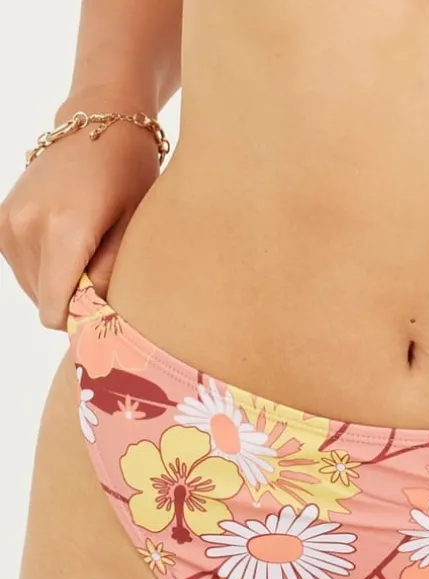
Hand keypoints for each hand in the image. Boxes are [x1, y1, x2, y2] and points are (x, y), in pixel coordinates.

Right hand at [0, 90, 161, 329]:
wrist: (99, 123)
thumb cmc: (130, 177)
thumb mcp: (133, 230)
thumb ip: (110, 277)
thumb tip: (93, 317)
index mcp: (62, 232)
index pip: (57, 308)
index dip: (82, 322)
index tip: (106, 317)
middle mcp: (25, 228)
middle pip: (45, 303)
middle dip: (74, 303)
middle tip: (106, 282)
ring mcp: (7, 223)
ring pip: (33, 289)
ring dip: (60, 287)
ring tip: (90, 258)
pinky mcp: (1, 221)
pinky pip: (23, 269)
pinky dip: (47, 271)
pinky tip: (72, 249)